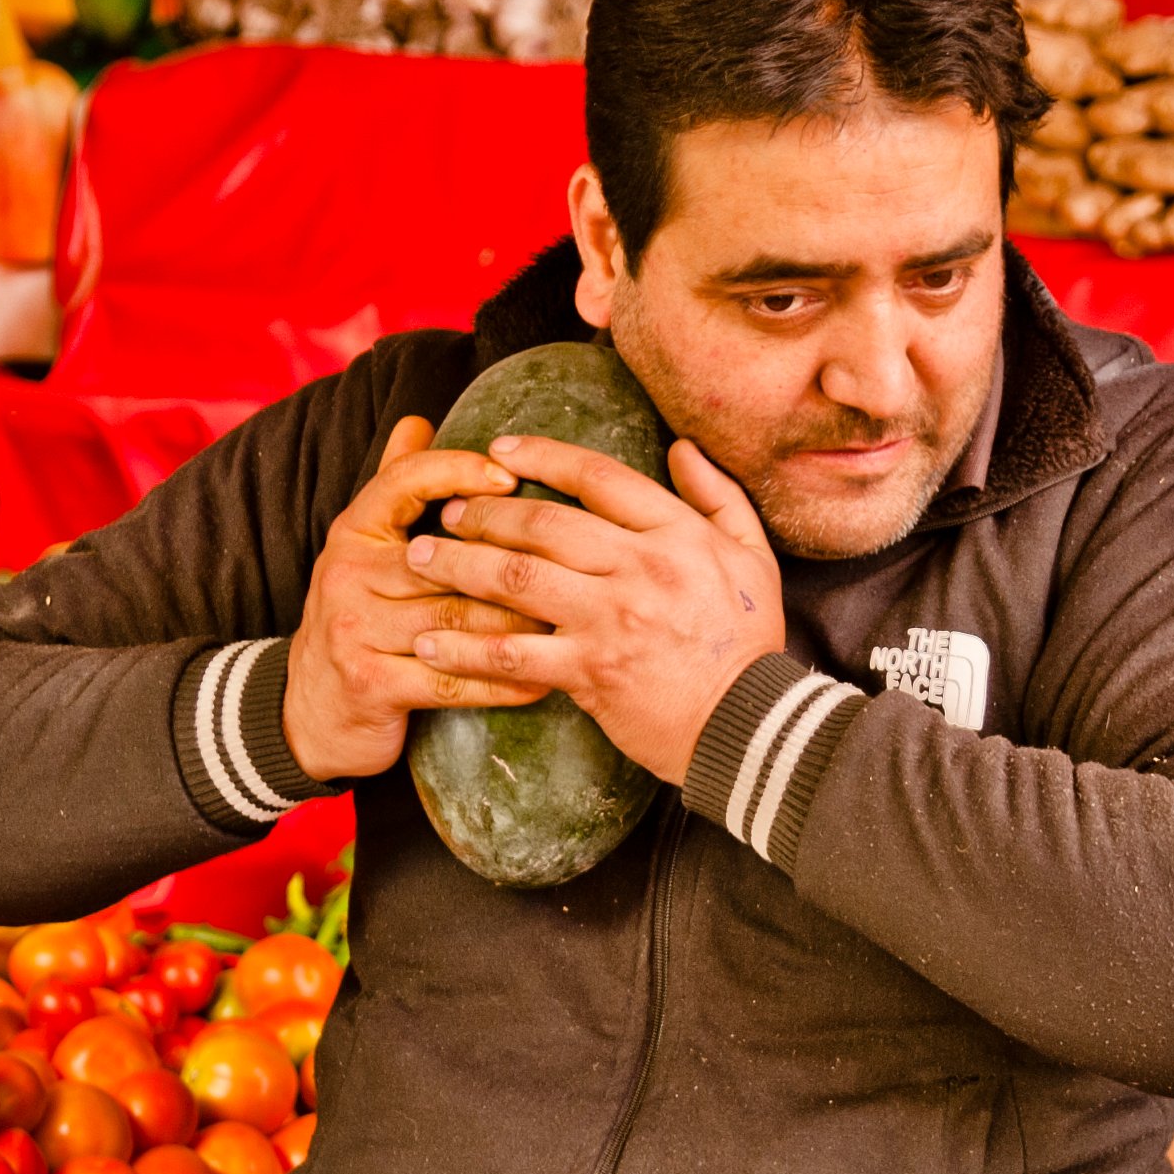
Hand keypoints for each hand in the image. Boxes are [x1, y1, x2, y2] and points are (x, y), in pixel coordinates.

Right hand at [281, 417, 547, 782]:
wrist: (309, 716)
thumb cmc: (358, 622)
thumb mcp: (365, 551)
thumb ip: (394, 489)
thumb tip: (418, 420)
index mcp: (353, 531)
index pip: (405, 480)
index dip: (458, 471)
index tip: (512, 477)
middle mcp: (347, 574)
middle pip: (446, 558)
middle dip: (514, 563)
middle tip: (576, 564)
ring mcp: (354, 630)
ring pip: (456, 619)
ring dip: (520, 625)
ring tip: (573, 621)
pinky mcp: (370, 684)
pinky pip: (451, 680)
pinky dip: (502, 681)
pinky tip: (544, 681)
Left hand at [405, 436, 783, 783]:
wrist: (751, 726)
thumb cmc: (750, 643)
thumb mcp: (754, 557)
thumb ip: (718, 496)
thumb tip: (683, 447)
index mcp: (676, 533)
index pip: (597, 476)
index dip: (540, 455)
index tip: (497, 451)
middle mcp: (639, 566)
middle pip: (541, 522)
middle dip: (483, 512)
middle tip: (446, 511)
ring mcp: (610, 619)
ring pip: (515, 576)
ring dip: (459, 564)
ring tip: (419, 558)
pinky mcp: (588, 671)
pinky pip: (511, 652)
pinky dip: (463, 646)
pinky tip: (428, 642)